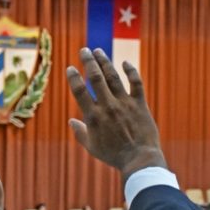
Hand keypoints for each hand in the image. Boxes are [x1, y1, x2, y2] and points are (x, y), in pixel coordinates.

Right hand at [66, 48, 165, 181]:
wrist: (139, 159)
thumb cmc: (113, 156)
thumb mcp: (92, 147)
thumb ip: (80, 133)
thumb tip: (71, 121)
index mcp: (94, 117)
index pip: (80, 91)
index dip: (73, 77)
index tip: (70, 68)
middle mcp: (108, 106)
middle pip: (96, 78)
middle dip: (88, 62)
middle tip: (84, 50)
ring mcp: (125, 104)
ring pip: (113, 77)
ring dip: (105, 62)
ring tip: (98, 51)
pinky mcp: (140, 104)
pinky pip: (136, 83)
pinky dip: (131, 71)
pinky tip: (125, 63)